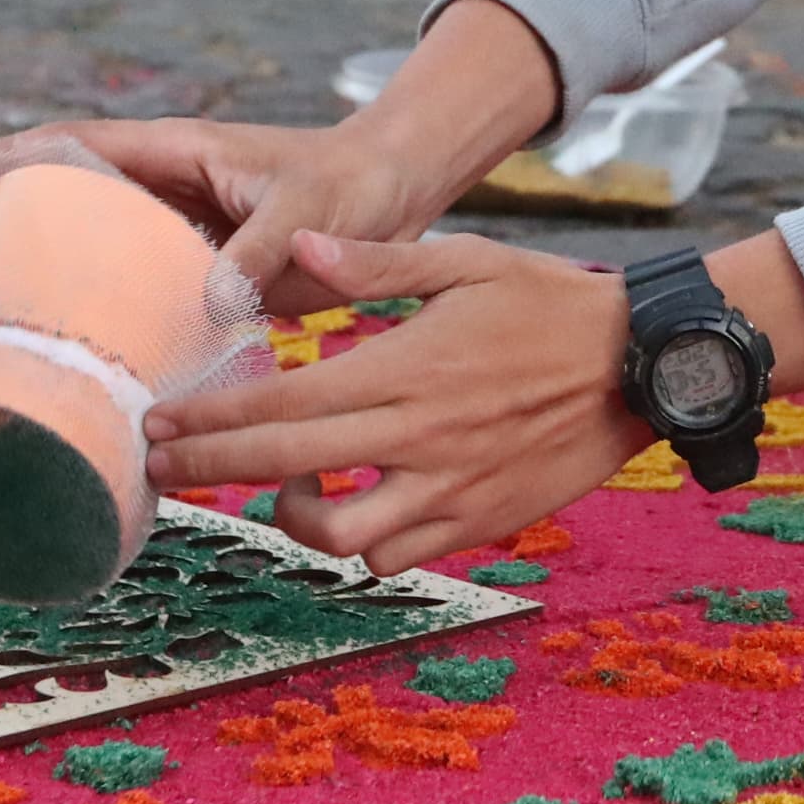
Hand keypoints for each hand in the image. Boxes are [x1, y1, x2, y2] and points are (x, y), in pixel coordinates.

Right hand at [41, 118, 432, 315]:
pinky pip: (127, 283)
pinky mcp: (190, 267)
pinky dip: (90, 307)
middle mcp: (159, 184)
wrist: (394, 193)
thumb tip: (208, 305)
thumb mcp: (305, 212)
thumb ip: (259, 254)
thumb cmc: (350, 186)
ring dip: (31, 267)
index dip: (3, 163)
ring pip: (84, 242)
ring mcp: (170, 226)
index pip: (68, 147)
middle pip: (57, 194)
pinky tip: (62, 351)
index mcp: (171, 150)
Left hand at [146, 229, 648, 575]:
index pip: (281, 403)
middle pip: (284, 469)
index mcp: (405, 369)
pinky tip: (358, 507)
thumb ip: (377, 260)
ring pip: (340, 538)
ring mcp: (451, 490)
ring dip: (294, 519)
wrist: (645, 365)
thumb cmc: (551, 303)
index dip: (209, 419)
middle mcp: (419, 438)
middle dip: (207, 470)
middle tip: (158, 467)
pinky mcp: (480, 522)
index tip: (160, 422)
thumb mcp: (467, 260)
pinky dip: (365, 543)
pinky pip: (399, 555)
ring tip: (283, 489)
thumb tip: (302, 247)